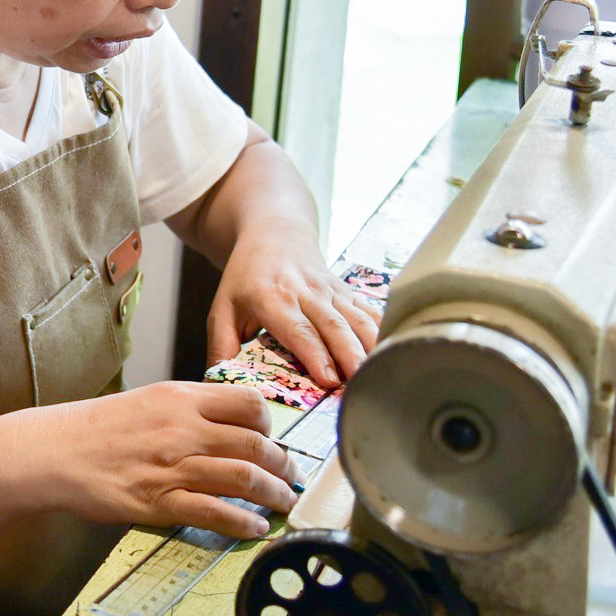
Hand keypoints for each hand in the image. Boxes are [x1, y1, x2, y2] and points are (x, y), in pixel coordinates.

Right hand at [27, 381, 299, 539]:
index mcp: (182, 398)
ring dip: (274, 495)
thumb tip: (230, 423)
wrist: (57, 451)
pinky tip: (255, 528)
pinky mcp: (161, 502)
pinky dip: (244, 523)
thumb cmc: (100, 427)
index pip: (250, 405)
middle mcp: (183, 429)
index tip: (274, 440)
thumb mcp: (149, 399)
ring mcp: (173, 467)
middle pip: (256, 445)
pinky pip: (216, 513)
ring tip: (283, 503)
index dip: (271, 425)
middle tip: (290, 476)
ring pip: (244, 479)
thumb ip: (190, 409)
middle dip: (284, 464)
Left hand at [208, 239, 380, 387]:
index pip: (298, 329)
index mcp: (272, 297)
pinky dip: (382, 330)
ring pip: (356, 318)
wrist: (273, 232)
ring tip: (381, 373)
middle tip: (361, 383)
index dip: (316, 354)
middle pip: (333, 326)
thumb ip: (221, 346)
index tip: (329, 379)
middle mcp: (305, 291)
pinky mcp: (346, 291)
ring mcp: (329, 290)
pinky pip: (368, 311)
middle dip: (350, 355)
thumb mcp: (222, 307)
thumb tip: (221, 384)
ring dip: (370, 346)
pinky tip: (394, 351)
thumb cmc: (246, 276)